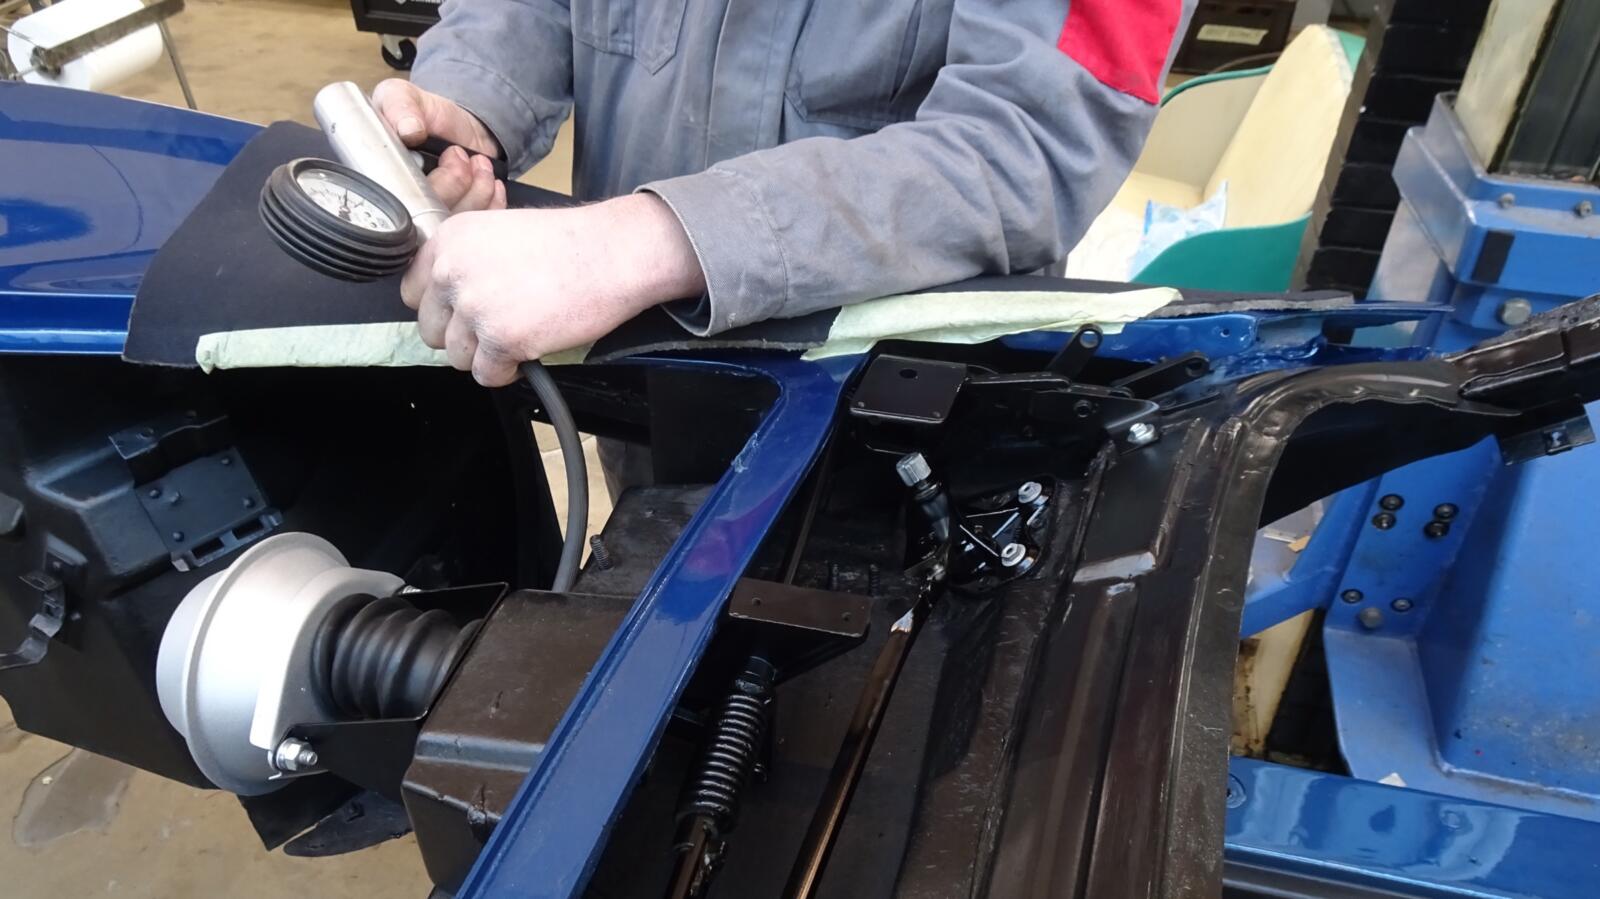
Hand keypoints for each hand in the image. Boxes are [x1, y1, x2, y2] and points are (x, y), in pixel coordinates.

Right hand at [372, 79, 503, 212]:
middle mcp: (404, 207)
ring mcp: (432, 219)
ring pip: (456, 224)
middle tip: (460, 155)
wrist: (457, 125)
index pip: (396, 205)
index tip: (448, 155)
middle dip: (456, 183)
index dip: (423, 184)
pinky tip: (491, 182)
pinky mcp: (459, 221)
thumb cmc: (421, 113)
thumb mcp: (402, 96)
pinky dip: (491, 203)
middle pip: (429, 221)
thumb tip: (408, 130)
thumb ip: (399, 105)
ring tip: (479, 163)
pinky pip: (477, 225)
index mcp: (380, 183)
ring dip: (477, 191)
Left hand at [401, 194, 707, 385]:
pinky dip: (506, 372)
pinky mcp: (501, 339)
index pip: (412, 293)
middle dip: (462, 336)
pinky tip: (528, 352)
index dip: (441, 309)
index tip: (462, 314)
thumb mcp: (499, 232)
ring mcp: (474, 307)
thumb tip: (448, 298)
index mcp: (448, 240)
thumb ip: (465, 260)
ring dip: (485, 355)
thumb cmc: (569, 243)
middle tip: (495, 329)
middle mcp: (452, 272)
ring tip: (518, 338)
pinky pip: (486, 375)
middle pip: (430, 329)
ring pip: (456, 356)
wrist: (611, 254)